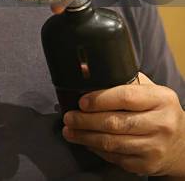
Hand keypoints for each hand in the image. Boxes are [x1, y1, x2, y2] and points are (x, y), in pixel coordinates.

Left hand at [62, 72, 184, 176]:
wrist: (182, 145)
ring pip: (112, 143)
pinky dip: (97, 150)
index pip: (127, 97)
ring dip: (86, 137)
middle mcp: (161, 123)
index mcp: (162, 99)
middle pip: (115, 122)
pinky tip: (86, 142)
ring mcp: (155, 147)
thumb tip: (94, 75)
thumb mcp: (153, 91)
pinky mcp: (147, 165)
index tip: (81, 101)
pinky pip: (116, 158)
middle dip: (86, 120)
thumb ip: (129, 82)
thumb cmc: (160, 111)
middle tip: (68, 117)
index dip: (100, 99)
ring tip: (70, 131)